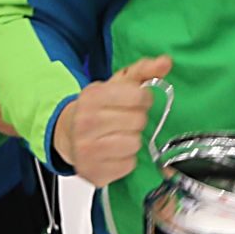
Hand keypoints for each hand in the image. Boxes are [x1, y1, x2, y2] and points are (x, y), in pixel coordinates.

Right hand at [49, 55, 170, 186]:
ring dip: (132, 141)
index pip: (138, 96)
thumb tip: (166, 62)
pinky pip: (128, 165)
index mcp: (93, 96)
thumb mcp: (117, 84)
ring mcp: (87, 149)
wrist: (68, 135)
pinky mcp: (93, 171)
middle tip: (125, 121)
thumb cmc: (97, 109)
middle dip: (137, 121)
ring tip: (119, 137)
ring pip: (134, 144)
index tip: (136, 102)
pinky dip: (126, 160)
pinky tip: (114, 153)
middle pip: (138, 121)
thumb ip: (143, 70)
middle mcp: (86, 122)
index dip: (143, 99)